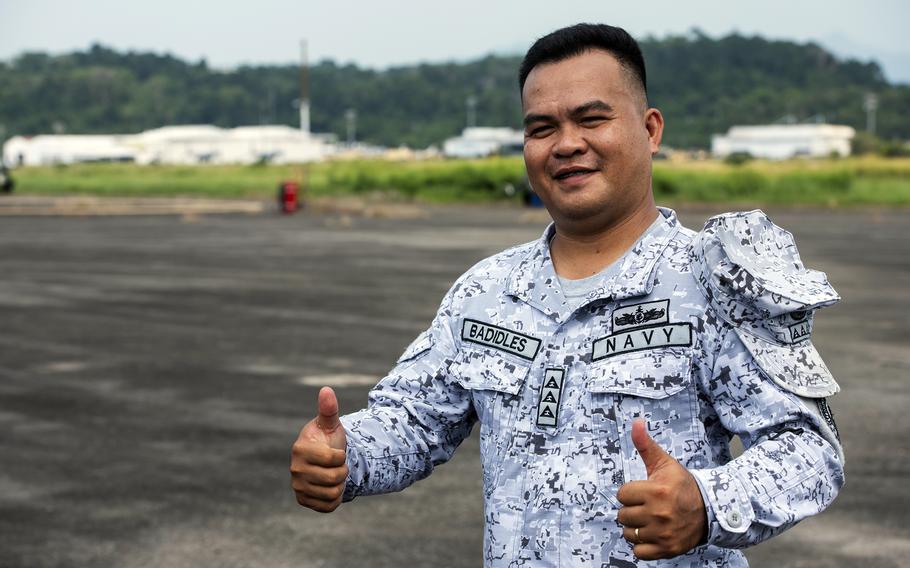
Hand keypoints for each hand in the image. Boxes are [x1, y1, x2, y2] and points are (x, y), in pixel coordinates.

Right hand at [290, 386, 348, 512]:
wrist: (324, 461)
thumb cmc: (327, 439)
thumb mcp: (330, 424)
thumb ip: (329, 409)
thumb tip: (326, 389)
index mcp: (300, 449)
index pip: (334, 458)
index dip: (342, 455)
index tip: (336, 452)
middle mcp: (295, 470)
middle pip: (335, 478)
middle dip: (342, 471)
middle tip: (337, 465)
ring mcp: (298, 487)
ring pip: (333, 493)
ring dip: (339, 484)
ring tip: (333, 475)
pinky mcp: (303, 501)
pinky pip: (328, 506)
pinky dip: (335, 498)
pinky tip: (330, 487)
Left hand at [616, 419, 707, 558]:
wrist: (710, 509)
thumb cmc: (682, 484)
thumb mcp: (664, 463)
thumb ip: (645, 445)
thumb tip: (635, 422)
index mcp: (656, 491)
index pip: (622, 495)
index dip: (631, 492)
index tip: (644, 492)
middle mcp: (659, 513)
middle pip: (623, 515)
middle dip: (632, 510)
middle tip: (648, 506)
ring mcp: (663, 533)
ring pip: (629, 533)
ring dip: (636, 528)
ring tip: (650, 520)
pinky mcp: (667, 549)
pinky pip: (639, 552)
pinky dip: (642, 546)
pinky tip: (652, 534)